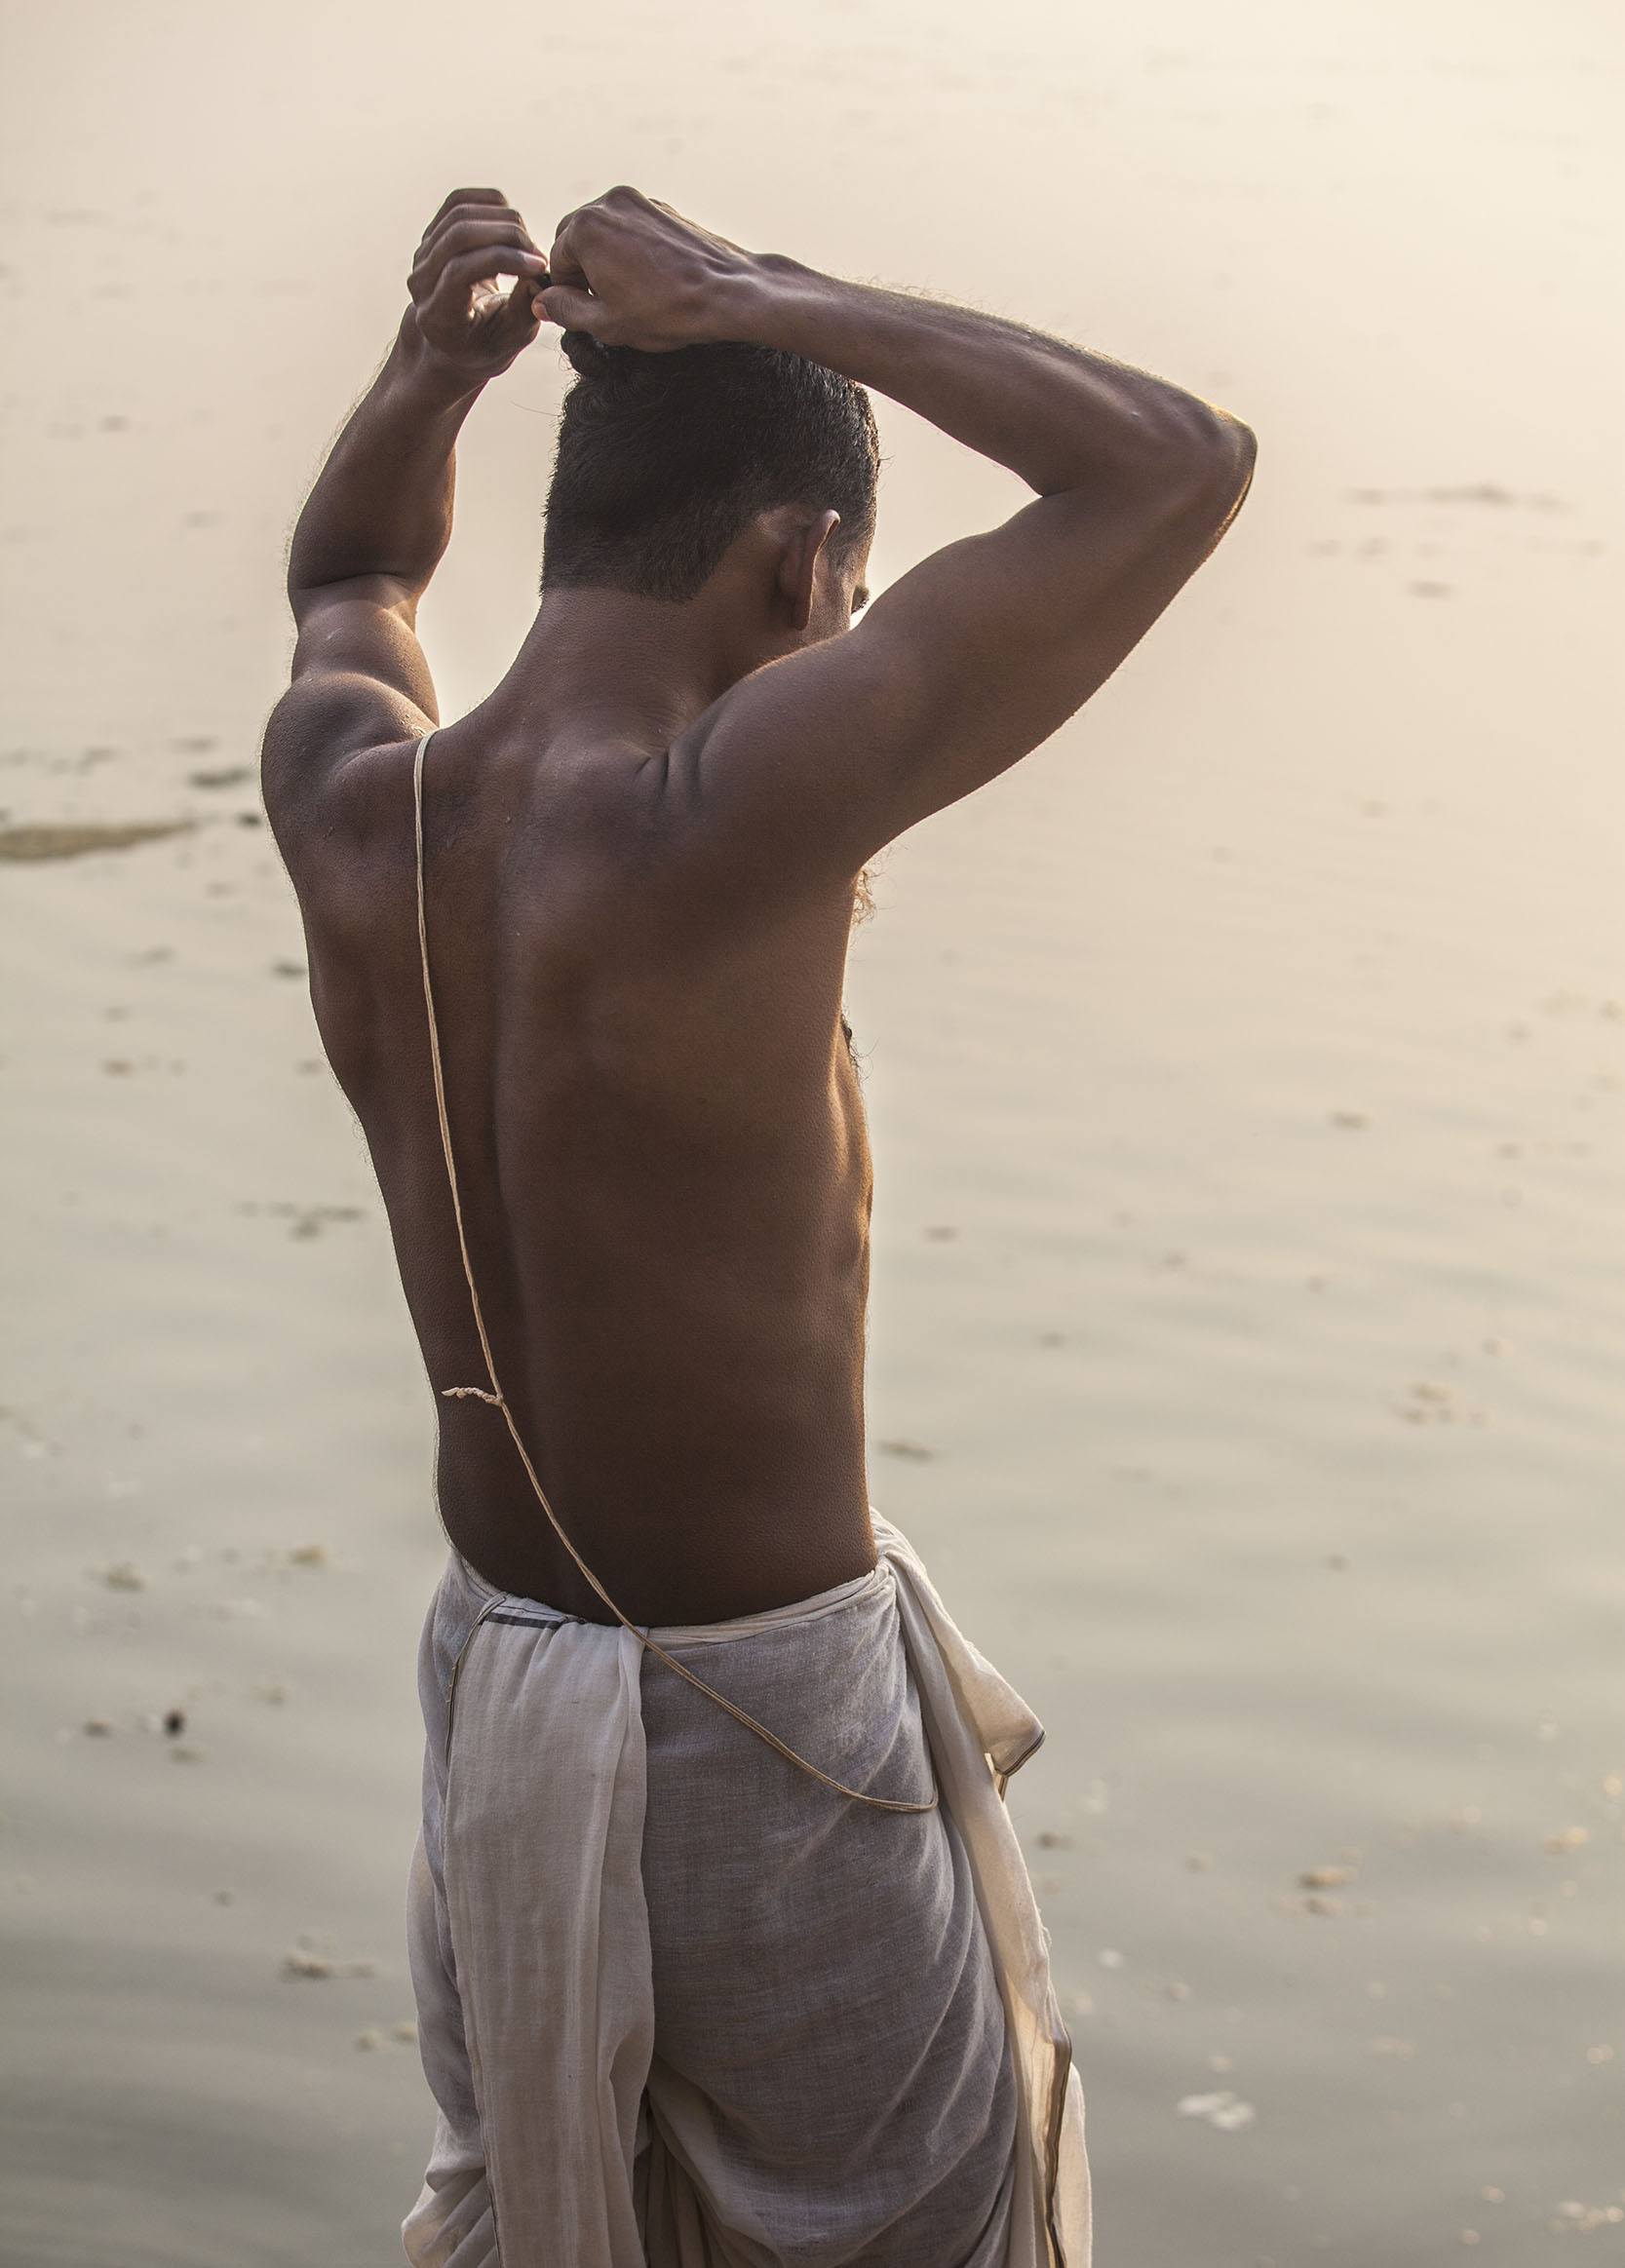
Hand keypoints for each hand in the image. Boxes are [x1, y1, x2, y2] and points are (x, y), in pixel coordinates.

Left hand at [406, 187, 551, 380]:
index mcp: (436, 316)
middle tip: (538, 253)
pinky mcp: (433, 233)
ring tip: (528, 244)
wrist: (458, 339)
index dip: (503, 259)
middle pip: (459, 235)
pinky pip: (459, 201)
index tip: (540, 266)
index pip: (460, 271)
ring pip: (460, 213)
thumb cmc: (488, 344)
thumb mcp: (511, 340)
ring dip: (504, 220)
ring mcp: (422, 254)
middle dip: (507, 235)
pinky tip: (513, 221)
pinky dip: (491, 203)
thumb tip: (539, 274)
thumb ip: (525, 311)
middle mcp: (421, 281)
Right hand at [533, 185, 756, 351]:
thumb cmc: (667, 312)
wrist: (727, 292)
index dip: (568, 294)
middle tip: (607, 304)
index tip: (588, 313)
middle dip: (584, 271)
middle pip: (576, 240)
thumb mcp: (607, 323)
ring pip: (604, 232)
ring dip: (606, 260)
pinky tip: (651, 280)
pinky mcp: (662, 208)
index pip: (556, 262)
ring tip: (630, 293)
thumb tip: (542, 302)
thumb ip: (566, 310)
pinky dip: (630, 251)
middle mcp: (608, 203)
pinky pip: (631, 228)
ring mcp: (638, 201)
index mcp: (586, 227)